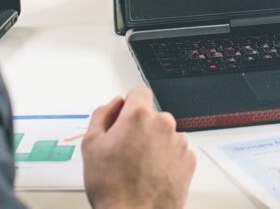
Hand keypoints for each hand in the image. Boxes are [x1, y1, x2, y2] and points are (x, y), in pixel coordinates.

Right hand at [82, 87, 195, 208]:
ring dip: (155, 144)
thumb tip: (114, 105)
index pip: (139, 92)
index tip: (125, 117)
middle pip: (152, 116)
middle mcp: (163, 125)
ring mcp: (178, 143)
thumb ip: (102, 115)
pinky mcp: (188, 161)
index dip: (129, 105)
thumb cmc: (112, 187)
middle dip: (141, 127)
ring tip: (139, 167)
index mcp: (138, 116)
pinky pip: (177, 151)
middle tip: (126, 150)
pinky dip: (167, 159)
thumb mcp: (91, 145)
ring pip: (165, 134)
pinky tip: (152, 174)